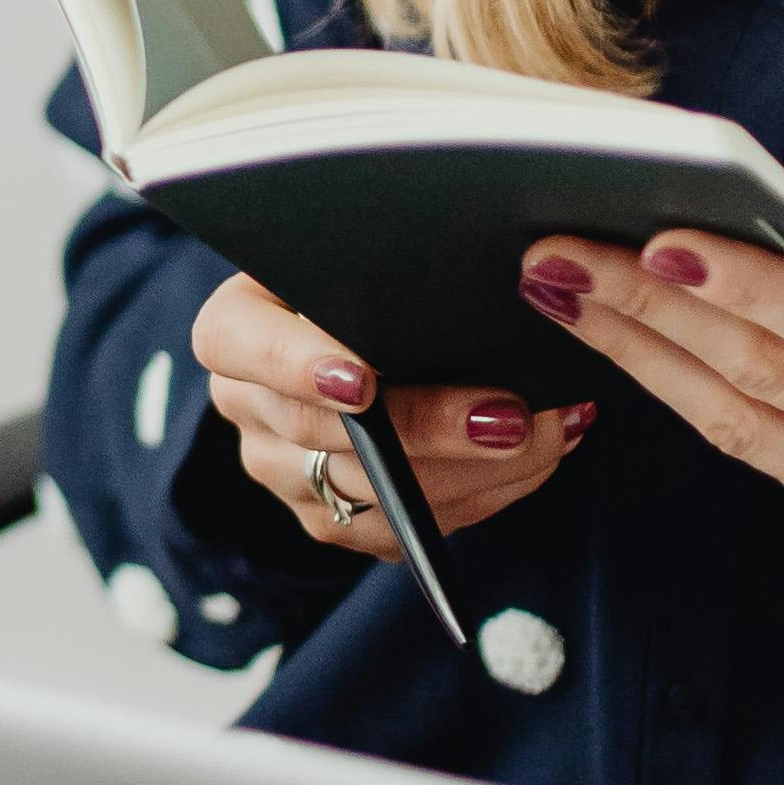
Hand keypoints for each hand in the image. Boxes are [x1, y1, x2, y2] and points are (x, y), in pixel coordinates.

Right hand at [192, 269, 592, 550]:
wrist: (371, 329)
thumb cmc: (371, 276)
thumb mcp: (366, 254)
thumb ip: (389, 265)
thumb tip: (481, 280)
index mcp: (235, 328)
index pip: (236, 344)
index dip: (294, 365)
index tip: (363, 380)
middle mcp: (246, 406)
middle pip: (317, 433)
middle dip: (424, 428)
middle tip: (509, 417)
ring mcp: (283, 472)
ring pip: (365, 495)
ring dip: (470, 472)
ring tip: (549, 435)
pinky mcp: (330, 519)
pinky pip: (398, 531)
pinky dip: (478, 499)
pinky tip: (535, 462)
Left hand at [518, 205, 783, 606]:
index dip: (741, 289)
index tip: (655, 241)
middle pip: (762, 377)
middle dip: (645, 311)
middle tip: (552, 250)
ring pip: (743, 427)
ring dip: (643, 358)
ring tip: (562, 292)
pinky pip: (770, 461)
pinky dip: (699, 401)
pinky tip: (641, 348)